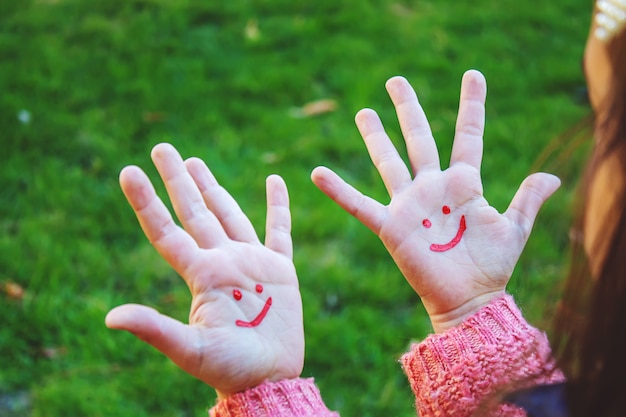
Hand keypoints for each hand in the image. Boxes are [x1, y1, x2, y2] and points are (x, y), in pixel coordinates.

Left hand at [106, 143, 303, 396]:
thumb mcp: (190, 350)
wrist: (270, 378)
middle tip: (163, 148)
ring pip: (229, 214)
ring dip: (213, 187)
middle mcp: (222, 262)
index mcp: (201, 275)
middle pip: (195, 212)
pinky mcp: (280, 269)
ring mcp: (251, 262)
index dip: (147, 202)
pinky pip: (279, 230)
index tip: (128, 171)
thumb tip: (109, 318)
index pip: (167, 231)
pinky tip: (275, 180)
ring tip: (195, 162)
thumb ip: (155, 329)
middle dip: (179, 179)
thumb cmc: (231, 369)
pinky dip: (279, 205)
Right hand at [311, 70, 559, 332]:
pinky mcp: (391, 227)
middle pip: (418, 138)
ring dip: (375, 137)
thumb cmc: (493, 267)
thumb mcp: (514, 229)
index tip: (473, 75)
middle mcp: (433, 188)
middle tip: (396, 81)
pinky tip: (317, 173)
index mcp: (464, 184)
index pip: (468, 135)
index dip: (471, 105)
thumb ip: (528, 200)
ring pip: (388, 162)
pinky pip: (360, 205)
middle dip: (407, 109)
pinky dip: (339, 191)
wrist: (469, 299)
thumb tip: (552, 176)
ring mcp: (409, 205)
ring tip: (364, 112)